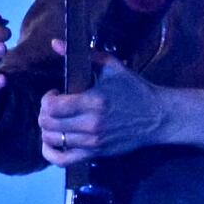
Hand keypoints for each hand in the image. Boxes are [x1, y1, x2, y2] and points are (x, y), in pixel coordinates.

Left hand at [39, 45, 174, 165]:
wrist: (159, 117)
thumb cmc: (136, 90)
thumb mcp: (113, 68)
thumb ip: (85, 55)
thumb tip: (55, 43)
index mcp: (94, 101)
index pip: (51, 106)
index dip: (46, 99)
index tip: (56, 94)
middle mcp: (91, 124)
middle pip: (47, 123)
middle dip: (44, 113)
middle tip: (55, 107)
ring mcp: (93, 142)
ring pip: (52, 140)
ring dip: (47, 129)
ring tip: (56, 122)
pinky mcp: (96, 154)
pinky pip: (62, 160)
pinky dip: (50, 153)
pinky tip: (52, 143)